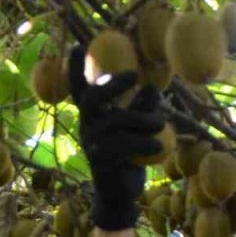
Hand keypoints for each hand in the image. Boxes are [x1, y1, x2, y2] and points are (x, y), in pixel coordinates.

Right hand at [68, 46, 165, 230]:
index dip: (74, 69)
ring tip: (160, 124)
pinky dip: (141, 143)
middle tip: (134, 75)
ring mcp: (92, 144)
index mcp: (94, 115)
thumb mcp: (138, 129)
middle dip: (112, 84)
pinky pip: (120, 146)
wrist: (121, 192)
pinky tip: (158, 146)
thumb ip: (142, 108)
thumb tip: (151, 87)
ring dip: (139, 119)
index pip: (80, 89)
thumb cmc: (130, 154)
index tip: (77, 45)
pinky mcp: (101, 161)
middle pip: (93, 98)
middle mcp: (87, 126)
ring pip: (113, 122)